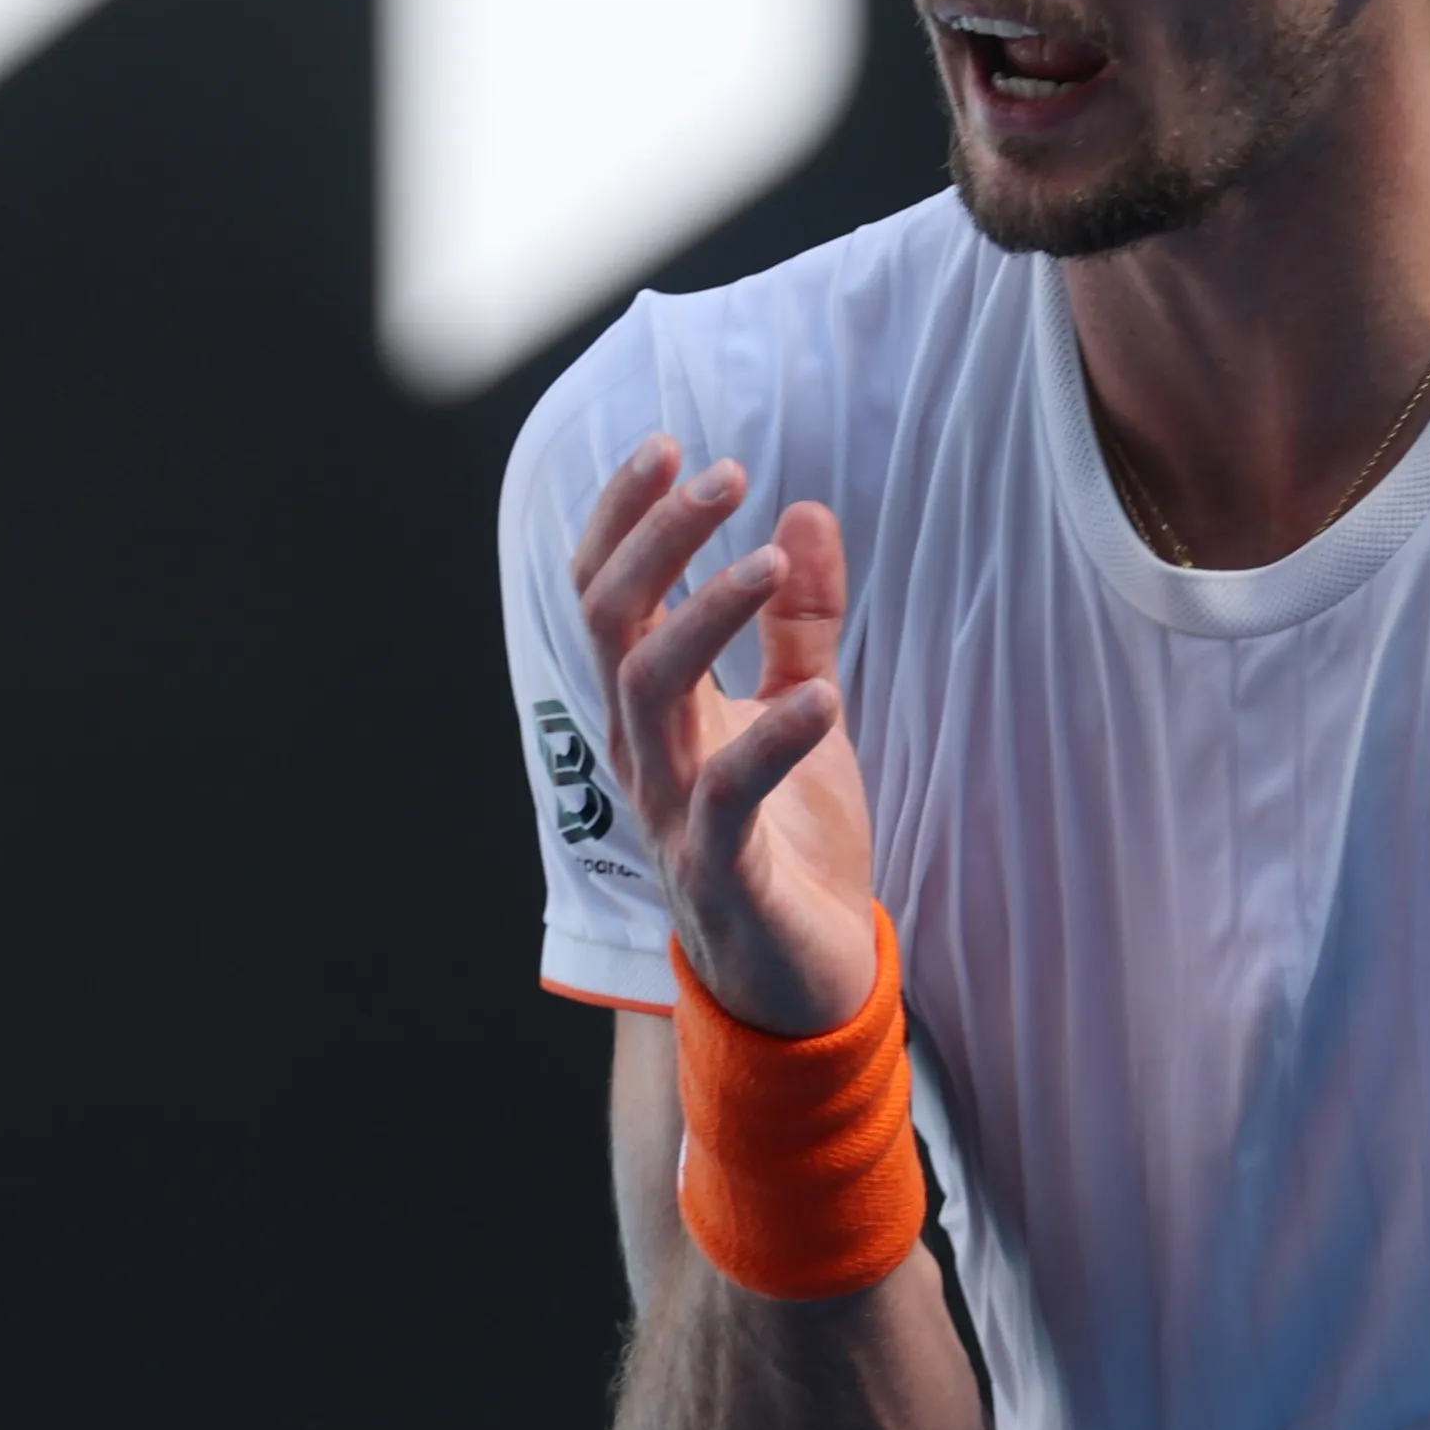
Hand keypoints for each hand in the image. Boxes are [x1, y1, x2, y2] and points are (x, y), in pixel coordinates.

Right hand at [565, 439, 877, 1032]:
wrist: (804, 985)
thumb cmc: (792, 845)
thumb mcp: (803, 712)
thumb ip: (800, 624)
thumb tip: (807, 513)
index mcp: (657, 709)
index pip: (608, 593)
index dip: (623, 517)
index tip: (667, 444)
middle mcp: (646, 750)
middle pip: (612, 622)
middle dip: (655, 541)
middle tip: (720, 475)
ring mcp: (673, 810)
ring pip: (649, 693)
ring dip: (703, 618)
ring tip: (765, 564)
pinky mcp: (721, 869)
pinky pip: (728, 795)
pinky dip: (771, 741)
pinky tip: (821, 697)